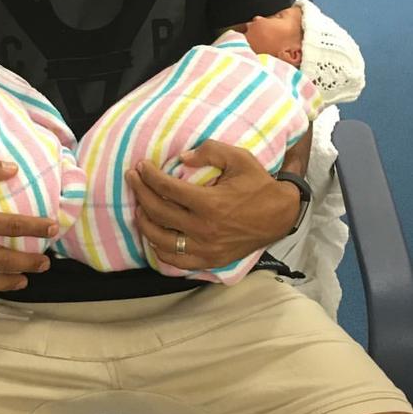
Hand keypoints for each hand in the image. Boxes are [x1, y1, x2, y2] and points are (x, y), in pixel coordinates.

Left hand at [125, 140, 299, 270]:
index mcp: (209, 203)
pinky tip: (154, 235)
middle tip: (132, 178)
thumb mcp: (238, 158)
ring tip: (139, 205)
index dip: (149, 176)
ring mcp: (206, 248)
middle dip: (140, 192)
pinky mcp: (210, 260)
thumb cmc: (258, 184)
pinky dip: (159, 249)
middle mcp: (204, 228)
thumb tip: (181, 158)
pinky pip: (176, 261)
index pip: (166, 189)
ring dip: (144, 221)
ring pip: (161, 240)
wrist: (281, 215)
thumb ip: (209, 152)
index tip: (141, 166)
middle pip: (158, 212)